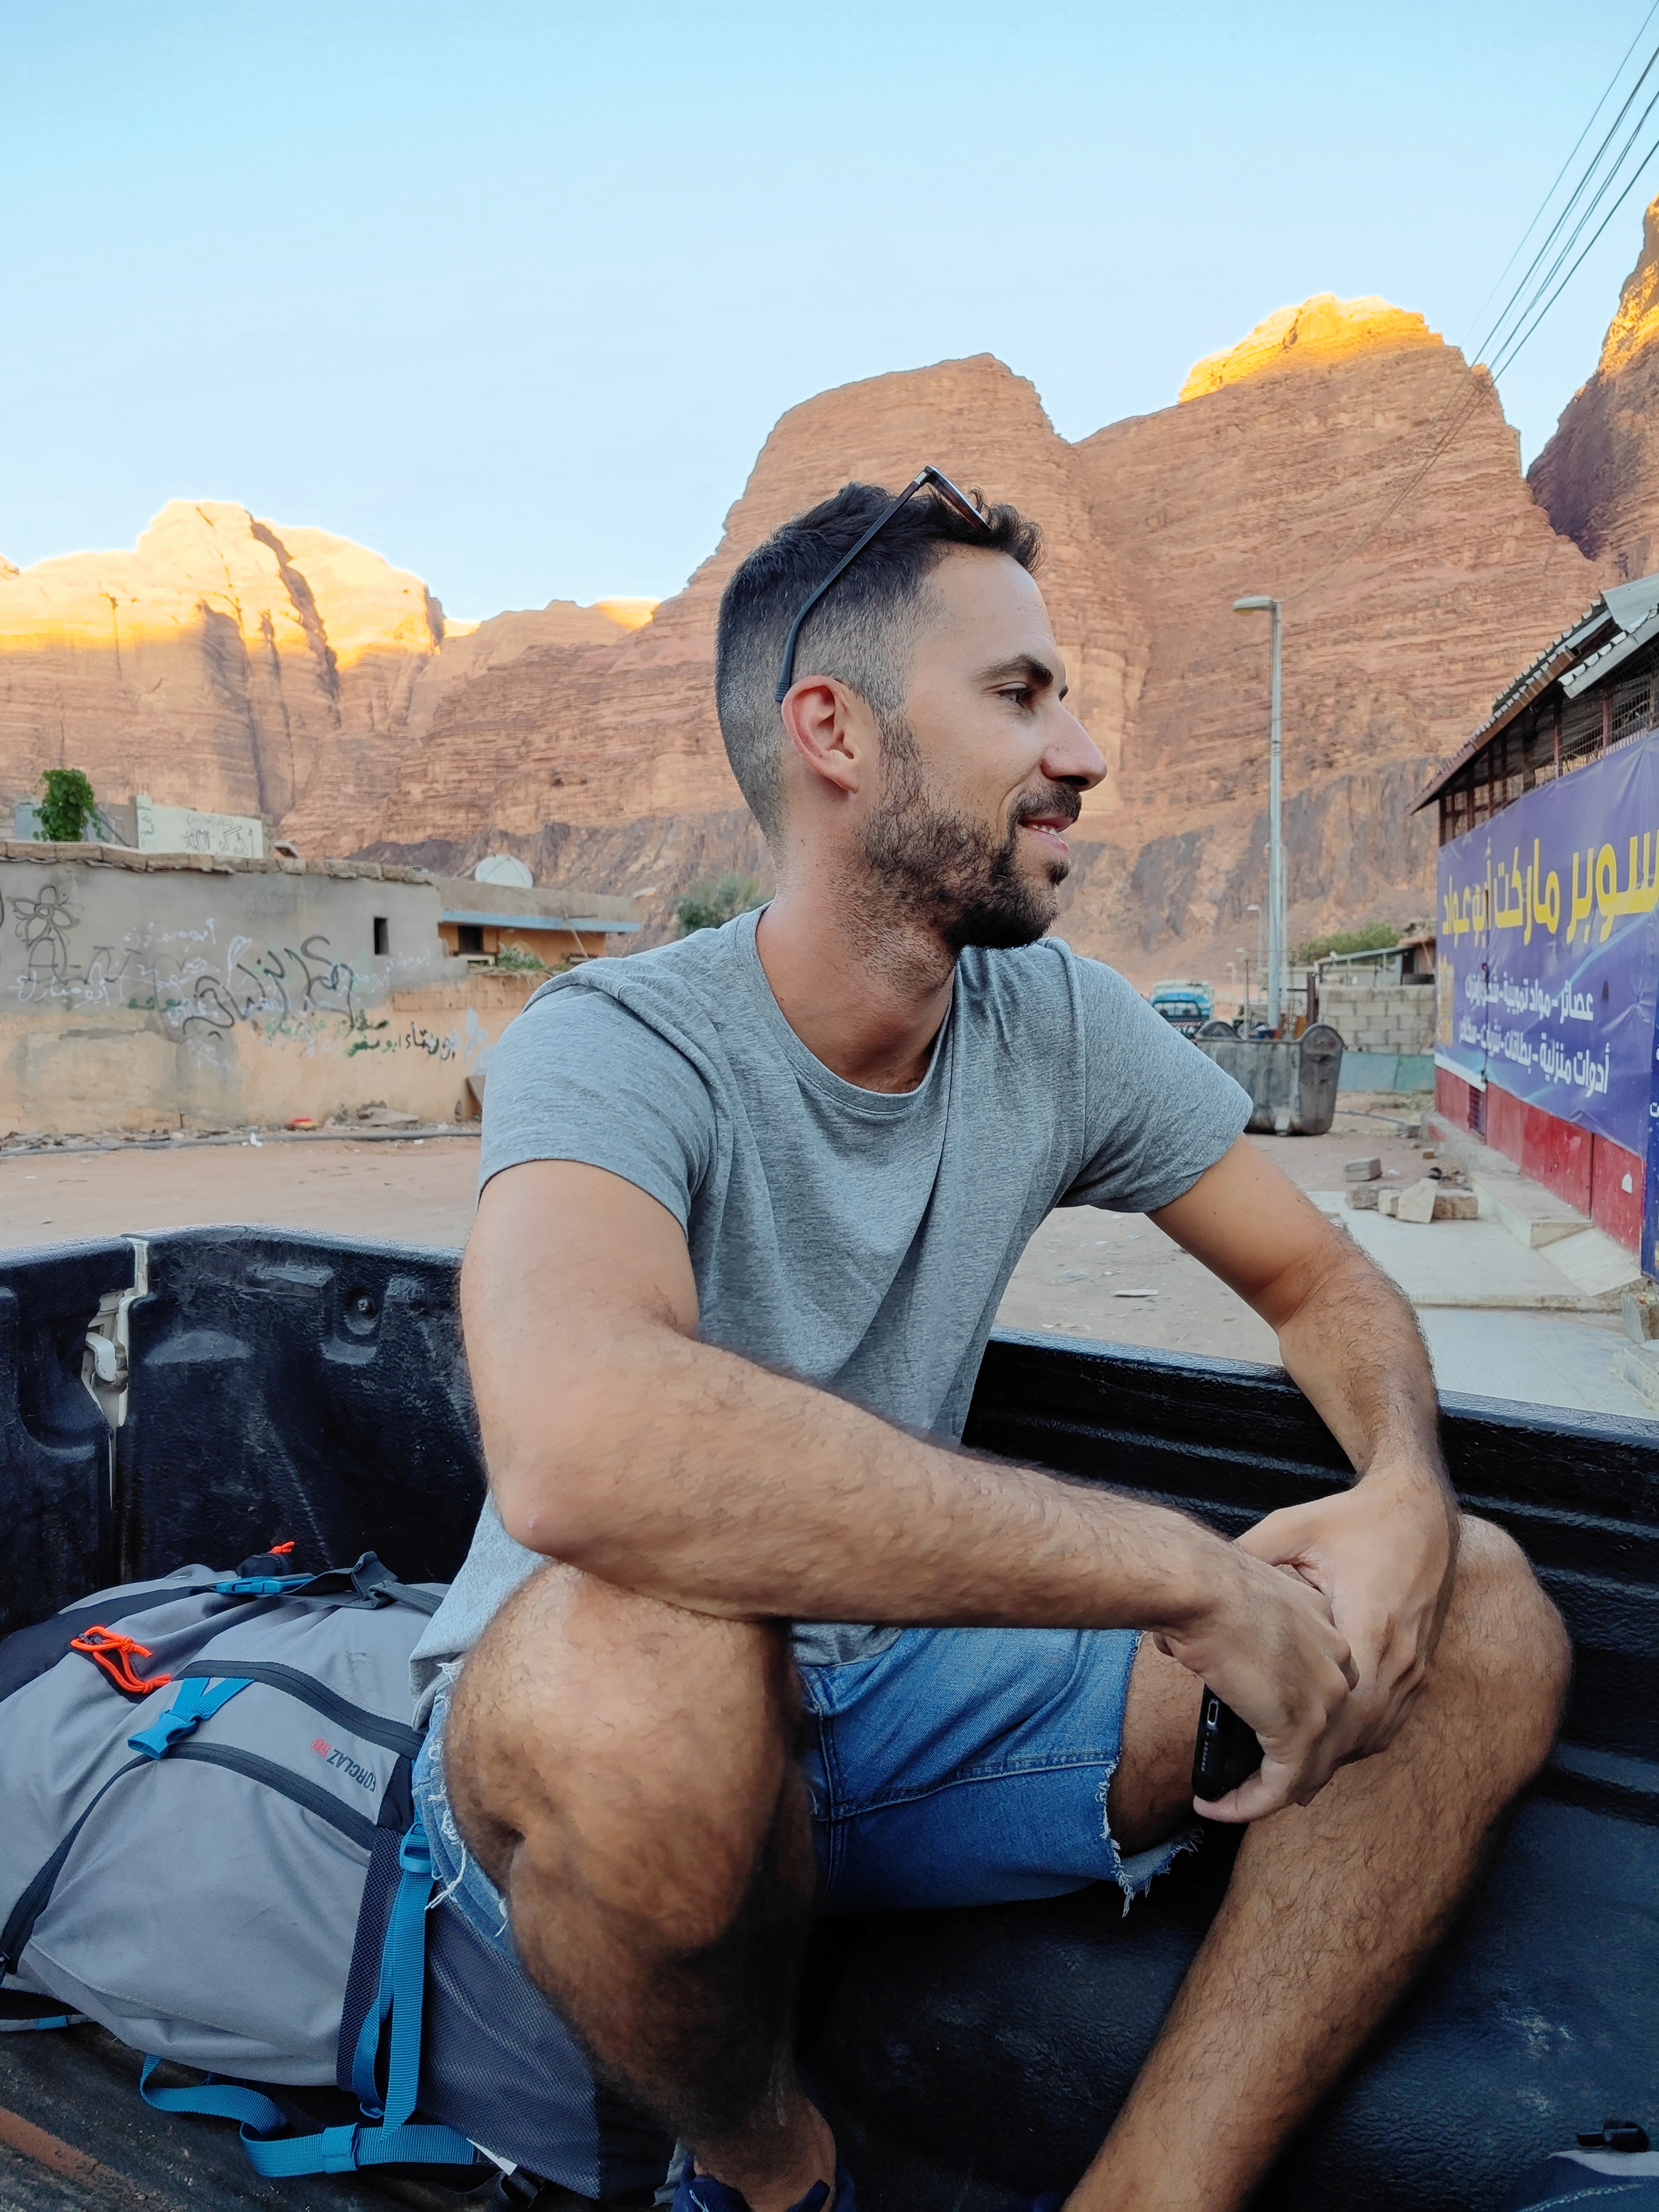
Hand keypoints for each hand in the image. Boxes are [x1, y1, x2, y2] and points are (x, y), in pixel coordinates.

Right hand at [1155, 1543, 1358, 1822]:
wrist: (1200, 1587)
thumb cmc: (1202, 1583)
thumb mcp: (1235, 1602)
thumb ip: (1234, 1631)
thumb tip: (1195, 1648)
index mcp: (1324, 1624)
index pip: (1326, 1684)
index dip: (1301, 1717)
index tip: (1265, 1734)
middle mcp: (1337, 1663)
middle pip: (1328, 1731)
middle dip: (1294, 1765)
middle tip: (1257, 1785)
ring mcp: (1325, 1699)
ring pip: (1307, 1766)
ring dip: (1266, 1791)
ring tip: (1228, 1801)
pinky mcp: (1300, 1731)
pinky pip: (1279, 1786)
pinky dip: (1246, 1803)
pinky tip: (1215, 1805)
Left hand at [1235, 1465, 1458, 1768]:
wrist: (1421, 1507)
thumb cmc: (1355, 1515)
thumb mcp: (1291, 1526)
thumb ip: (1249, 1556)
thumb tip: (1199, 1584)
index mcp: (1365, 1630)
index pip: (1327, 1725)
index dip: (1283, 1767)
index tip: (1239, 1785)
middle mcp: (1395, 1660)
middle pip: (1347, 1745)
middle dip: (1298, 1777)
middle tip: (1243, 1797)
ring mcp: (1413, 1667)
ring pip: (1370, 1740)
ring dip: (1325, 1761)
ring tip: (1274, 1783)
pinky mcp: (1419, 1664)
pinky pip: (1388, 1722)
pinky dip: (1353, 1741)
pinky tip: (1321, 1745)